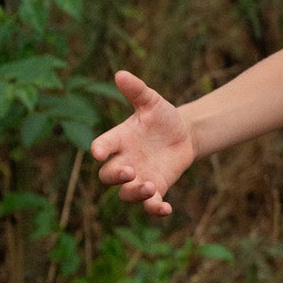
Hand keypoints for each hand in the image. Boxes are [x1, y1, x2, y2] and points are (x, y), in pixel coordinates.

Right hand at [90, 70, 195, 217]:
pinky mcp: (156, 187)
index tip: (99, 152)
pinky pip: (151, 204)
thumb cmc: (161, 117)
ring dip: (135, 193)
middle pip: (108, 176)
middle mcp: (124, 161)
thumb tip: (121, 74)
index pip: (102, 146)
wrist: (183, 134)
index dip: (99, 150)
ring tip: (149, 186)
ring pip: (126, 194)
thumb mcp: (152, 102)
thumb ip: (137, 91)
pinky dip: (155, 209)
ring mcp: (139, 177)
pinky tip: (166, 208)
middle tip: (130, 170)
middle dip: (116, 176)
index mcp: (118, 139)